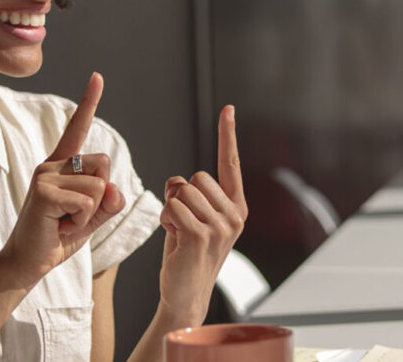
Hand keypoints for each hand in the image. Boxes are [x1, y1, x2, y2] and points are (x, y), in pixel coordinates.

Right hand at [0, 73, 125, 284]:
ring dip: (88, 214)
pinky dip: (80, 222)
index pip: (78, 128)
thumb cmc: (57, 237)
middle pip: (104, 164)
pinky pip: (87, 202)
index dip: (89, 102)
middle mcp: (51, 163)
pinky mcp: (42, 191)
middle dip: (100, 194)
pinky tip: (58, 227)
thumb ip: (108, 202)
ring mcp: (45, 175)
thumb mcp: (92, 217)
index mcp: (62, 165)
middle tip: (72, 214)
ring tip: (63, 222)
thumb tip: (115, 189)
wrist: (27, 263)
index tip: (97, 76)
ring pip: (98, 187)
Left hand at [156, 105, 246, 324]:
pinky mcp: (200, 236)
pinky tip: (173, 239)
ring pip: (181, 192)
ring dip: (171, 210)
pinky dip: (165, 220)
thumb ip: (194, 195)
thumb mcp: (196, 219)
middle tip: (184, 223)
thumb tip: (178, 182)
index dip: (228, 135)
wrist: (185, 294)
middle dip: (181, 196)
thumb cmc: (187, 254)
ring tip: (178, 233)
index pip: (231, 164)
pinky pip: (172, 207)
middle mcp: (234, 215)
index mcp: (237, 208)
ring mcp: (220, 227)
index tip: (228, 109)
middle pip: (195, 177)